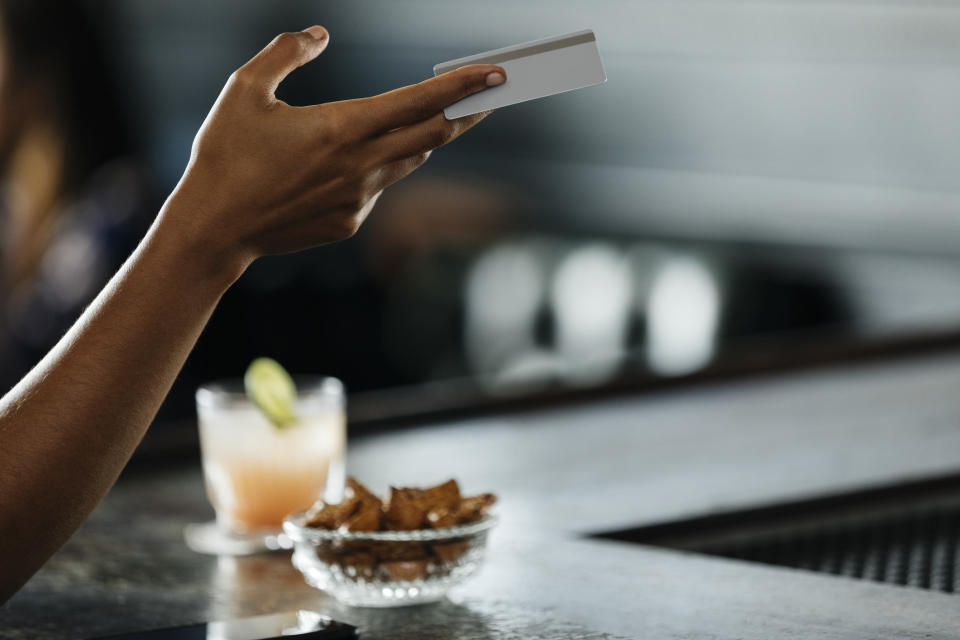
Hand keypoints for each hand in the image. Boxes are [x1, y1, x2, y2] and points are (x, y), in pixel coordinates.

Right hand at [161, 26, 504, 275]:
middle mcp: (361, 165)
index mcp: (342, 127)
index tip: (497, 74)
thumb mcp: (245, 89)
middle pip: (434, 134)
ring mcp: (360, 198)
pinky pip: (379, 187)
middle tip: (495, 95)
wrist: (215, 227)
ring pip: (409, 160)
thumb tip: (320, 35)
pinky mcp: (351, 222)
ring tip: (438, 117)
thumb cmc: (225, 155)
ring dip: (425, 137)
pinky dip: (380, 167)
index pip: (420, 101)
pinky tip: (355, 162)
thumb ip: (287, 52)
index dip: (463, 86)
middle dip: (468, 112)